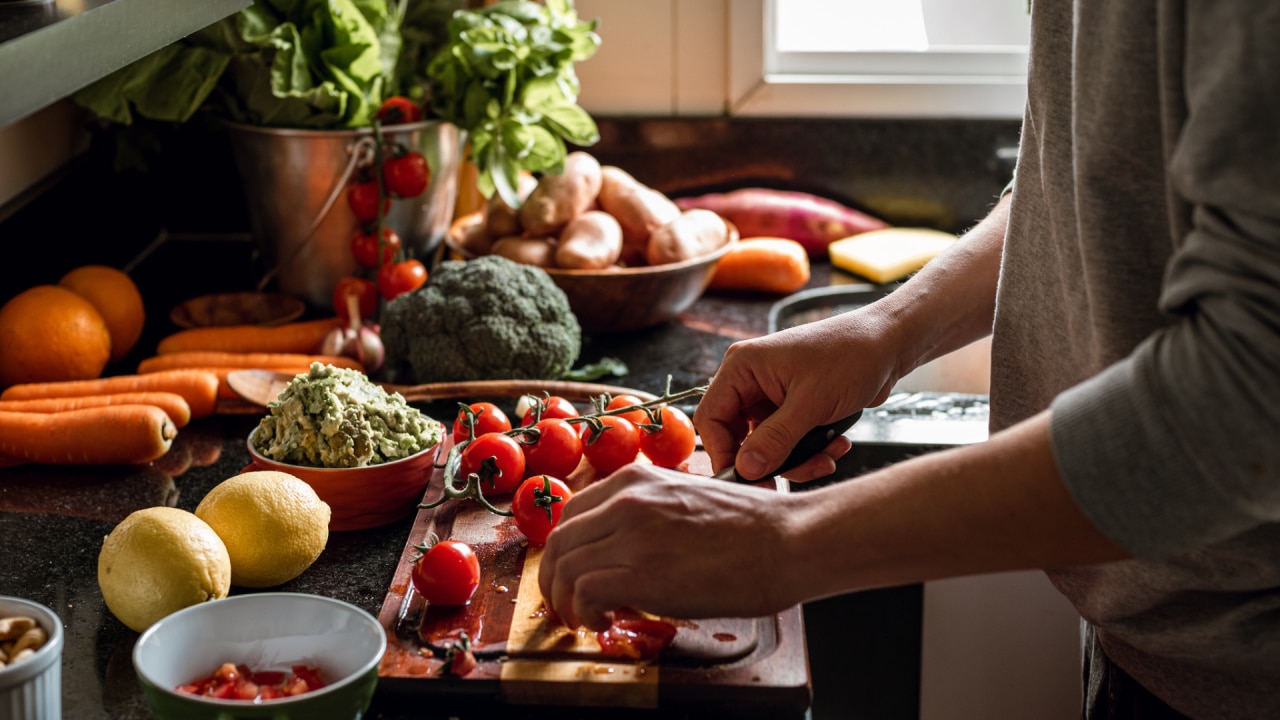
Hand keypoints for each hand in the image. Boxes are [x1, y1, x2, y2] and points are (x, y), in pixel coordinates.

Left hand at [539, 464, 802, 630]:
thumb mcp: (686, 499)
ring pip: (564, 567)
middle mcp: (626, 500)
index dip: (565, 550)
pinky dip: (584, 612)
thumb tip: (627, 546)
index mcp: (635, 479)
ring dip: (565, 601)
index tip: (572, 572)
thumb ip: (649, 512)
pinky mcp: (641, 572)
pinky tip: (603, 621)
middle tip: (567, 604)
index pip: (572, 514)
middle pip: (559, 542)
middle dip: (555, 579)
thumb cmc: (752, 526)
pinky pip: (584, 592)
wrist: (788, 540)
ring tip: (584, 619)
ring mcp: (631, 534)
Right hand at [694, 310, 898, 480]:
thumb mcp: (812, 403)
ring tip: (827, 456)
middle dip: (770, 460)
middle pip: (739, 436)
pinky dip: (811, 450)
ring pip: (767, 444)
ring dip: (798, 458)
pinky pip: (789, 441)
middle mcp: (752, 380)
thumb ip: (775, 439)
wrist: (890, 343)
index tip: (747, 478)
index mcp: (743, 367)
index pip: (712, 418)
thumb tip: (745, 469)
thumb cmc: (851, 355)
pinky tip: (837, 444)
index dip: (724, 453)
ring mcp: (772, 394)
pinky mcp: (793, 406)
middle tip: (793, 477)